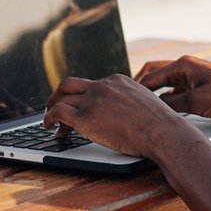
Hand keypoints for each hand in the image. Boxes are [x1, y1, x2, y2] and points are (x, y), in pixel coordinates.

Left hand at [44, 74, 188, 158]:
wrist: (161, 130)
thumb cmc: (159, 124)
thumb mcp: (145, 102)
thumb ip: (130, 101)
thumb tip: (127, 113)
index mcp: (117, 80)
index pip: (90, 85)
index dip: (81, 97)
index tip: (78, 107)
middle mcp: (102, 86)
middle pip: (69, 84)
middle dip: (58, 96)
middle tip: (53, 108)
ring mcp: (92, 100)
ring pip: (61, 98)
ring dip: (52, 111)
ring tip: (50, 124)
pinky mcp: (85, 117)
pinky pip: (57, 112)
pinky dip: (48, 118)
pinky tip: (49, 127)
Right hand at [136, 56, 210, 121]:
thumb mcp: (196, 103)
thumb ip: (171, 104)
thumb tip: (154, 108)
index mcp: (183, 65)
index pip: (150, 75)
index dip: (136, 88)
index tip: (123, 100)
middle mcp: (188, 67)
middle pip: (156, 74)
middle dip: (142, 86)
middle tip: (129, 101)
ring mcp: (195, 77)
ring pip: (167, 84)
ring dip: (156, 94)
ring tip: (143, 108)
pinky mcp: (203, 87)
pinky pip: (179, 91)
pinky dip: (170, 100)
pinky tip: (165, 112)